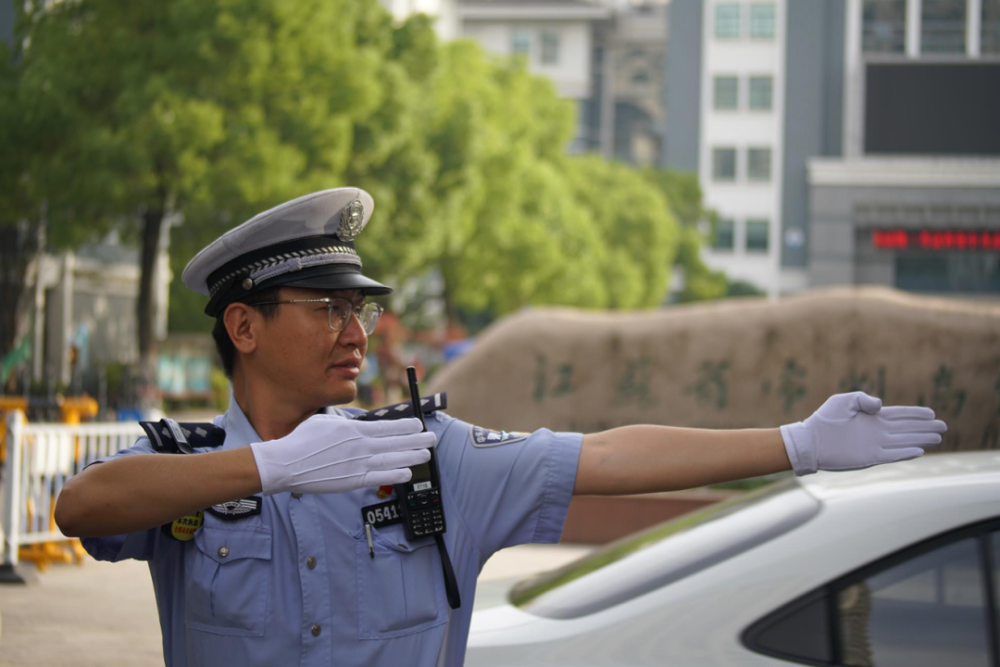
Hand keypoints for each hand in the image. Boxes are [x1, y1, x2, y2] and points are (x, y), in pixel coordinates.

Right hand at [250, 416, 435, 494]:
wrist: (286, 464)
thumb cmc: (302, 441)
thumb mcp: (325, 422)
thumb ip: (345, 425)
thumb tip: (358, 425)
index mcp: (353, 430)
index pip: (387, 427)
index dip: (405, 426)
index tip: (418, 425)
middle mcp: (360, 446)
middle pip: (395, 442)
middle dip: (416, 440)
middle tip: (432, 438)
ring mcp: (358, 464)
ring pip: (392, 459)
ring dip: (412, 457)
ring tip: (426, 454)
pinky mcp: (352, 481)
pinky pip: (379, 477)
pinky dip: (395, 475)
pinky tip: (408, 473)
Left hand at [780, 392, 946, 475]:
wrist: (811, 440)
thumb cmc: (825, 419)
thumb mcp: (844, 401)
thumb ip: (863, 399)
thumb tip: (881, 405)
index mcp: (872, 417)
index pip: (899, 415)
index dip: (916, 414)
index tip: (931, 413)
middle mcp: (877, 431)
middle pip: (906, 429)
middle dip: (925, 428)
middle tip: (943, 427)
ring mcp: (874, 445)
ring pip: (904, 442)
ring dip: (920, 440)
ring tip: (938, 438)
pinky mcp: (869, 457)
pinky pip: (892, 455)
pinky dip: (905, 453)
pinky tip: (919, 451)